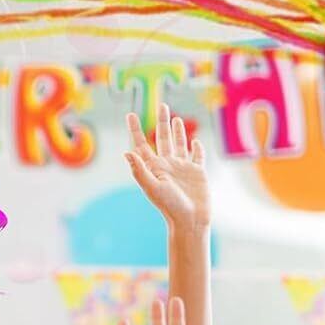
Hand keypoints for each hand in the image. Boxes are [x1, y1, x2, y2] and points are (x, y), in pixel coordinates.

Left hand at [125, 106, 208, 230]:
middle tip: (161, 104)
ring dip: (177, 131)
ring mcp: (182, 167)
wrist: (190, 220)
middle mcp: (167, 165)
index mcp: (153, 167)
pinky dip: (197, 148)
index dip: (135, 129)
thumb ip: (139, 170)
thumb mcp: (152, 187)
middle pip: (162, 138)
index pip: (142, 144)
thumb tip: (126, 153)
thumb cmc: (169, 205)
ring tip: (174, 117)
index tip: (130, 114)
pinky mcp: (197, 172)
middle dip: (161, 121)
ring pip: (179, 143)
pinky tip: (196, 141)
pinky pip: (197, 156)